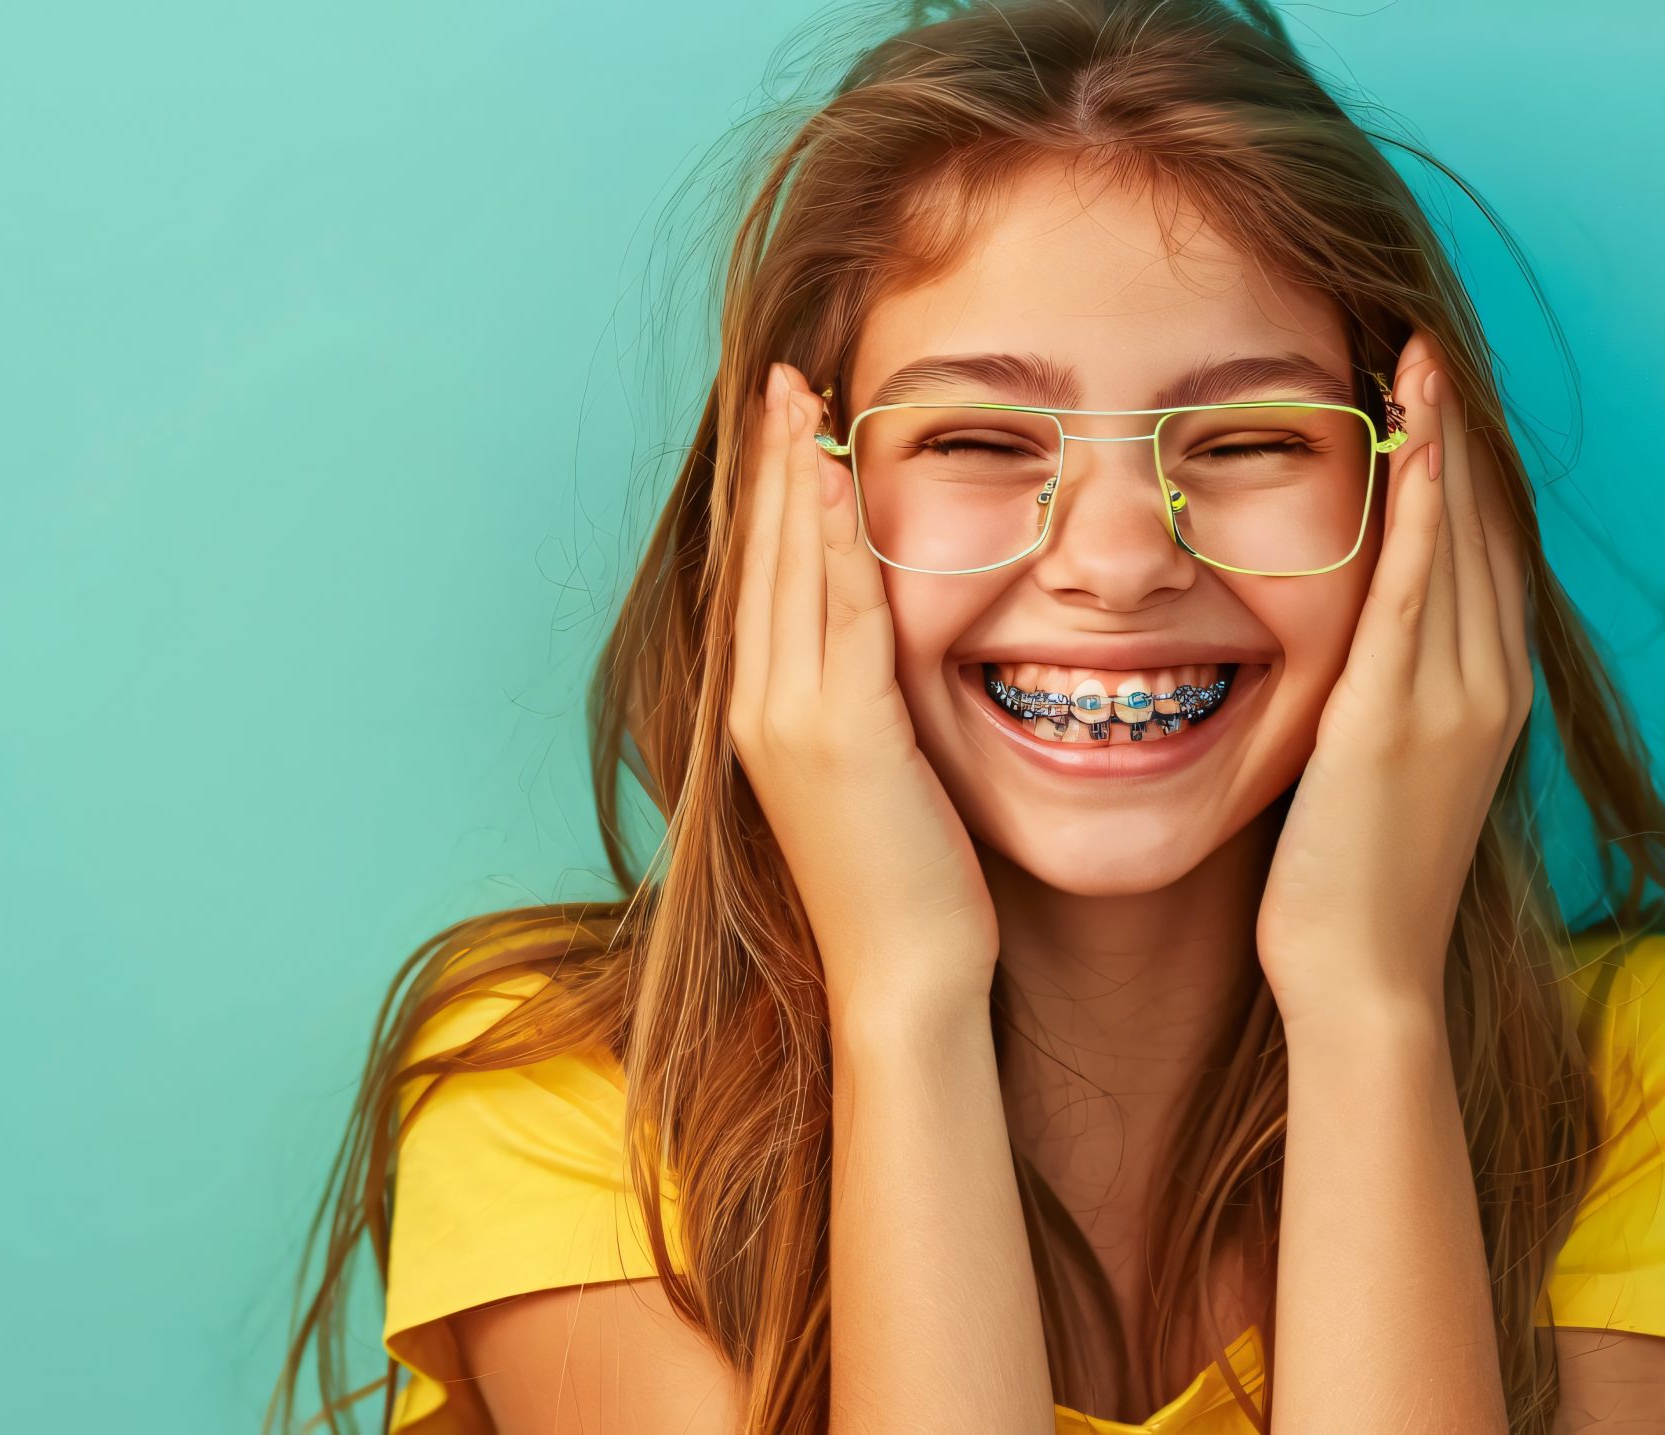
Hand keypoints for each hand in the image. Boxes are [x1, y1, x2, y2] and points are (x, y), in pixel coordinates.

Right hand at [727, 362, 999, 1029]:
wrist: (903, 977)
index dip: (767, 496)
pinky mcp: (839, 731)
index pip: (760, 580)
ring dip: (791, 472)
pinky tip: (832, 471)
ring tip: (799, 393)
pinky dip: (827, 533)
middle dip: (769, 460)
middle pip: (758, 556)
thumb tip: (890, 657)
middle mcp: (757, 708)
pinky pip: (836, 607)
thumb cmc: (907, 889)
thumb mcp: (879, 780)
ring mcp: (788, 718)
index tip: (784, 422)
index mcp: (761, 717)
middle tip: (781, 375)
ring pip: (786, 568)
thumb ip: (867, 709)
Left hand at [1254, 329, 1534, 1029]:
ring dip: (1442, 439)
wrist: (1361, 976)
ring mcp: (1455, 697)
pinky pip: (1420, 583)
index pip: (1489, 551)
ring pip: (1462, 537)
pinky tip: (1411, 435)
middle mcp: (1491, 684)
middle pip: (1489, 525)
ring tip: (1415, 353)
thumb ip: (1377, 702)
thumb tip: (1342, 656)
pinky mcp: (1401, 714)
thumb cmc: (1349, 886)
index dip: (1468, 466)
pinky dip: (1424, 502)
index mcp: (1490, 696)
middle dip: (1460, 431)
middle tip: (1425, 340)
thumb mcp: (1376, 775)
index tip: (1433, 392)